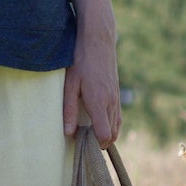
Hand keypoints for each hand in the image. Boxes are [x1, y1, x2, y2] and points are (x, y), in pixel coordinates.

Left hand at [60, 0, 120, 142]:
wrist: (98, 39)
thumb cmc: (80, 60)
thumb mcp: (70, 85)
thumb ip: (69, 110)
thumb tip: (68, 133)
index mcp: (99, 102)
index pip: (104, 135)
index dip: (96, 145)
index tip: (83, 146)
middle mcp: (111, 102)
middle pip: (112, 134)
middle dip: (100, 143)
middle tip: (84, 144)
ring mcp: (116, 97)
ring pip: (116, 126)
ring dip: (106, 134)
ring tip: (90, 136)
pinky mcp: (117, 92)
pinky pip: (117, 116)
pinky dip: (111, 124)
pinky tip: (99, 123)